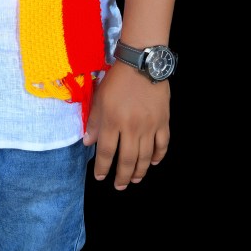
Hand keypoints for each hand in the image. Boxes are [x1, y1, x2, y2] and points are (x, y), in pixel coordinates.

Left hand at [83, 63, 170, 189]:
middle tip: (119, 186)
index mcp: (113, 120)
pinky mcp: (163, 121)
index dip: (103, 167)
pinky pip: (162, 144)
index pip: (107, 151)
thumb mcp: (99, 97)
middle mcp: (131, 127)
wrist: (142, 63)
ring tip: (135, 179)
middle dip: (122, 176)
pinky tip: (153, 162)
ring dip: (140, 171)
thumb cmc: (117, 79)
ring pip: (145, 156)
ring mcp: (150, 125)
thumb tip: (88, 142)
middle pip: (128, 159)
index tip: (100, 176)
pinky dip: (158, 156)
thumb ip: (94, 121)